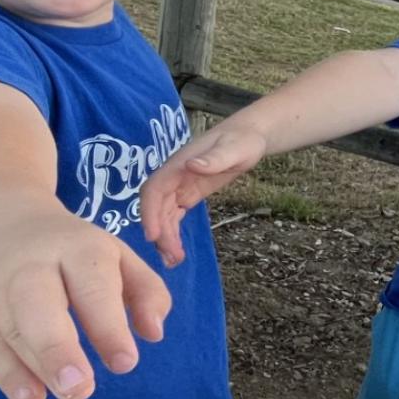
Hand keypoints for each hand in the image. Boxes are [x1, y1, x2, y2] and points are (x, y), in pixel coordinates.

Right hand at [0, 202, 170, 398]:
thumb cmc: (71, 249)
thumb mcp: (115, 255)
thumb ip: (145, 291)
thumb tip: (153, 333)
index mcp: (76, 247)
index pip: (92, 287)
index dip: (108, 326)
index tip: (125, 363)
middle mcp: (30, 265)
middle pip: (38, 304)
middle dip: (58, 348)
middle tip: (81, 386)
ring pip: (13, 330)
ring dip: (38, 367)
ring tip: (69, 394)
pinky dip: (6, 376)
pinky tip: (30, 397)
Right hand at [140, 123, 268, 267]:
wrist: (249, 137)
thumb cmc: (243, 140)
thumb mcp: (234, 149)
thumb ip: (214, 158)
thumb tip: (191, 165)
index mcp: (179, 164)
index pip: (154, 189)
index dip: (150, 211)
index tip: (152, 235)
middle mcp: (174, 176)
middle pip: (156, 207)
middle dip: (160, 232)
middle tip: (171, 257)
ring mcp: (179, 186)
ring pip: (163, 215)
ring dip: (165, 238)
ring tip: (173, 261)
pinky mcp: (187, 195)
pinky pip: (173, 216)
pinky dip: (172, 233)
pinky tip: (177, 251)